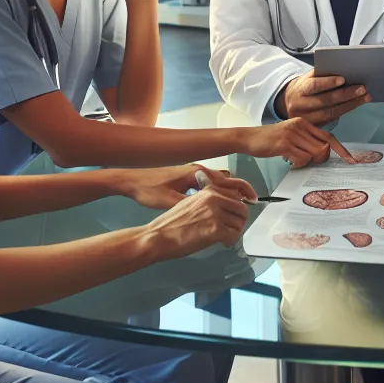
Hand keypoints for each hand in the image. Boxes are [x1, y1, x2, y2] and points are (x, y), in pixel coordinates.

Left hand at [109, 164, 256, 209]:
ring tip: (238, 206)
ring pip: (218, 181)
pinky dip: (218, 191)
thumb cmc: (148, 190)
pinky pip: (209, 183)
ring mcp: (191, 172)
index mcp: (195, 174)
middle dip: (240, 191)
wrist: (130, 180)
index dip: (242, 191)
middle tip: (251, 204)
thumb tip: (213, 212)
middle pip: (226, 179)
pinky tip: (218, 203)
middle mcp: (196, 170)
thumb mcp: (169, 201)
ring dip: (229, 191)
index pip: (226, 181)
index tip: (253, 200)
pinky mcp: (186, 177)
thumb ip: (192, 204)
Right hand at [143, 186, 249, 255]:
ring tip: (224, 237)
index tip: (238, 215)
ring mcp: (216, 213)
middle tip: (231, 229)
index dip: (238, 207)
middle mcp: (214, 198)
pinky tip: (222, 243)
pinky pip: (234, 236)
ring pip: (239, 224)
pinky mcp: (215, 229)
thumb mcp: (191, 202)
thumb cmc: (171, 223)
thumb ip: (209, 201)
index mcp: (209, 190)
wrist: (159, 236)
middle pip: (242, 209)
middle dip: (239, 221)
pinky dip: (230, 241)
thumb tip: (225, 207)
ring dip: (234, 232)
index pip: (236, 195)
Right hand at [244, 116, 353, 166]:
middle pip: (324, 147)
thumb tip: (322, 154)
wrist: (249, 138)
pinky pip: (301, 158)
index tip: (351, 160)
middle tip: (309, 161)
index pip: (329, 136)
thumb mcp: (291, 134)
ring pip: (315, 153)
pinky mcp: (284, 144)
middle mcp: (300, 126)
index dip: (341, 149)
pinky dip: (298, 164)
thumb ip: (306, 140)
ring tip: (296, 160)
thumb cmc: (270, 140)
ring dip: (308, 162)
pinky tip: (290, 162)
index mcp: (304, 123)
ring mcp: (292, 135)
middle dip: (321, 159)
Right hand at [279, 73, 368, 124]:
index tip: (343, 79)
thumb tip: (344, 70)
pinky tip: (356, 104)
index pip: (313, 86)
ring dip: (351, 104)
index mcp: (299, 90)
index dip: (328, 83)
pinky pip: (332, 119)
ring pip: (331, 113)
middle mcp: (300, 106)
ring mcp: (306, 119)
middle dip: (346, 95)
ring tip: (365, 97)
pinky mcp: (314, 127)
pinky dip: (346, 110)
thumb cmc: (304, 87)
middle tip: (362, 88)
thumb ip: (322, 74)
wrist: (288, 103)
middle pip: (325, 101)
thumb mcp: (307, 78)